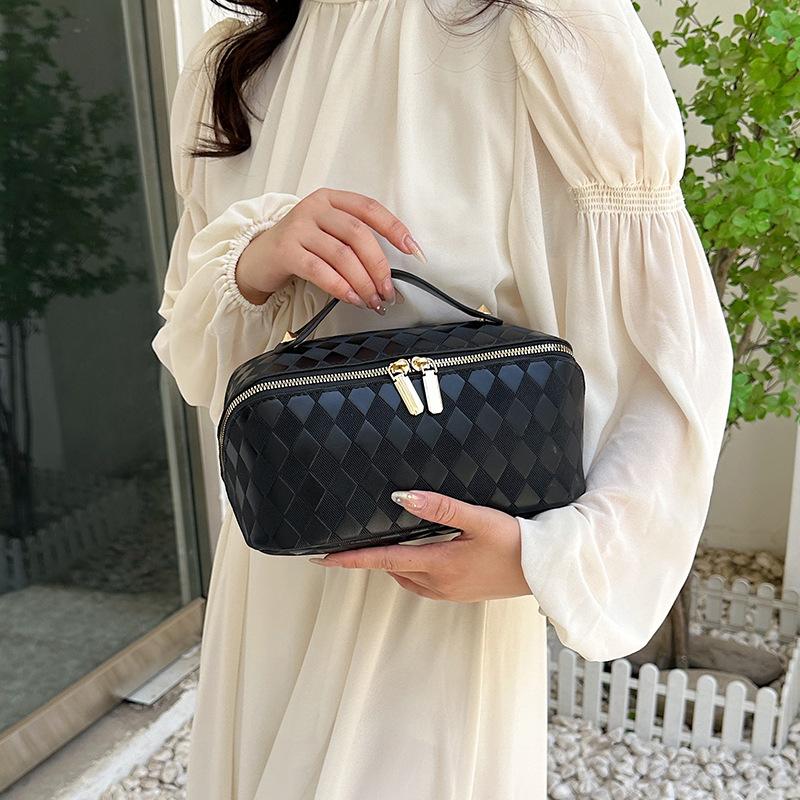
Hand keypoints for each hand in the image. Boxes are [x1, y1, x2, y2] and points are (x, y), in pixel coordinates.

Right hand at [235, 187, 426, 310]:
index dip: (395, 228)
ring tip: (372, 300)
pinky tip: (351, 298)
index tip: (413, 250)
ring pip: (342, 255)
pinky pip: (320, 270)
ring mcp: (298, 227)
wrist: (258, 257)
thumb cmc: (301, 247)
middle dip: (379, 266)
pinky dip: (340, 287)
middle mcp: (315, 207)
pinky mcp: (285, 250)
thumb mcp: (328, 233)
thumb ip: (354, 241)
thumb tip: (388, 273)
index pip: (369, 208)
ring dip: (363, 282)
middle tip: (388, 291)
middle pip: (358, 234)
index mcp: (331, 199)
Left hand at [309, 490, 532, 602]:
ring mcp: (449, 592)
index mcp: (439, 565)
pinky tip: (418, 554)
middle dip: (368, 557)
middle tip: (349, 542)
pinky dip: (410, 569)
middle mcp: (438, 583)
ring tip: (380, 542)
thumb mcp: (480, 519)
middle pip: (391, 568)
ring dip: (390, 562)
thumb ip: (441, 507)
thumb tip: (403, 497)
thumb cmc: (517, 543)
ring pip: (406, 577)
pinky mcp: (460, 593)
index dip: (350, 558)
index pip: (383, 559)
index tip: (322, 558)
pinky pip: (422, 583)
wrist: (546, 573)